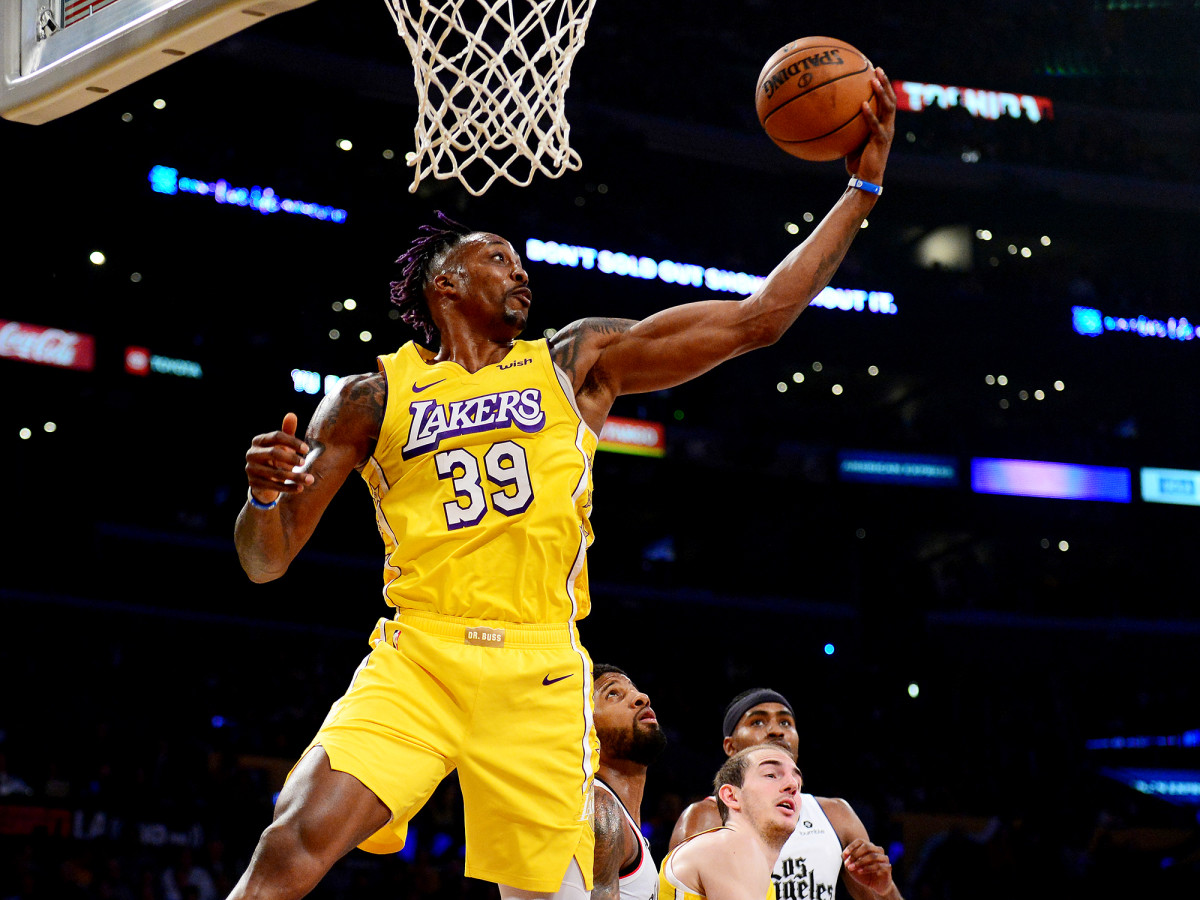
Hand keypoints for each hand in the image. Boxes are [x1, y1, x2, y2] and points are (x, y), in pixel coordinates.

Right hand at [245, 412, 314, 503]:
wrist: (263, 481)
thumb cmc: (276, 458)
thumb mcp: (282, 445)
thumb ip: (287, 431)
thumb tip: (292, 415)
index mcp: (258, 440)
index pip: (276, 436)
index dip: (292, 441)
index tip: (307, 449)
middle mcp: (252, 453)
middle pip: (274, 453)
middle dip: (291, 458)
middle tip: (304, 462)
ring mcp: (251, 469)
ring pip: (275, 473)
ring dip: (295, 477)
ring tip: (310, 479)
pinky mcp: (253, 483)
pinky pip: (274, 486)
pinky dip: (288, 488)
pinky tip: (300, 488)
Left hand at [842, 837, 894, 895]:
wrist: (876, 886)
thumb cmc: (863, 874)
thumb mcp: (853, 868)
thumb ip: (848, 861)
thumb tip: (843, 855)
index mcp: (870, 847)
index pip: (860, 841)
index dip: (851, 847)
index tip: (844, 855)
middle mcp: (878, 850)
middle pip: (867, 847)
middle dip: (855, 855)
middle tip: (847, 863)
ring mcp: (884, 858)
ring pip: (872, 856)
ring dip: (860, 862)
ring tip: (852, 868)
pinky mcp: (888, 867)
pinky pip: (878, 865)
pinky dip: (867, 868)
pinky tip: (860, 871)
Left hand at [845, 67, 895, 183]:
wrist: (865, 179)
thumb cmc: (857, 161)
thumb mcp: (852, 140)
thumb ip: (849, 127)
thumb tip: (830, 116)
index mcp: (884, 124)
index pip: (886, 101)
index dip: (883, 86)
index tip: (875, 71)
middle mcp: (888, 126)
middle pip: (890, 99)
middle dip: (885, 83)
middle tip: (877, 68)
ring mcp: (886, 132)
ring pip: (887, 108)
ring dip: (881, 92)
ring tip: (874, 80)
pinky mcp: (881, 141)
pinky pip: (875, 125)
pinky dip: (870, 114)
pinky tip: (863, 104)